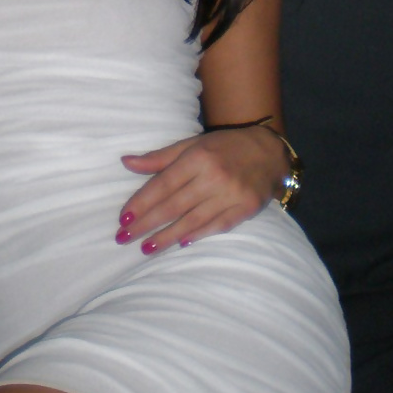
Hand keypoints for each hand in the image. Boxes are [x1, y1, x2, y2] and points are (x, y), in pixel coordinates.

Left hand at [115, 126, 287, 253]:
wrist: (268, 152)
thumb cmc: (223, 147)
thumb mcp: (191, 145)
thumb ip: (159, 157)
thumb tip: (126, 163)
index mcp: (198, 157)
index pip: (163, 184)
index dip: (142, 202)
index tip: (123, 218)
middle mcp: (214, 176)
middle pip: (174, 205)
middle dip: (147, 223)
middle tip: (124, 237)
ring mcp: (232, 194)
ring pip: (193, 220)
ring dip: (167, 236)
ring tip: (146, 248)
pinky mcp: (246, 209)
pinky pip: (217, 225)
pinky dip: (198, 235)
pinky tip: (181, 243)